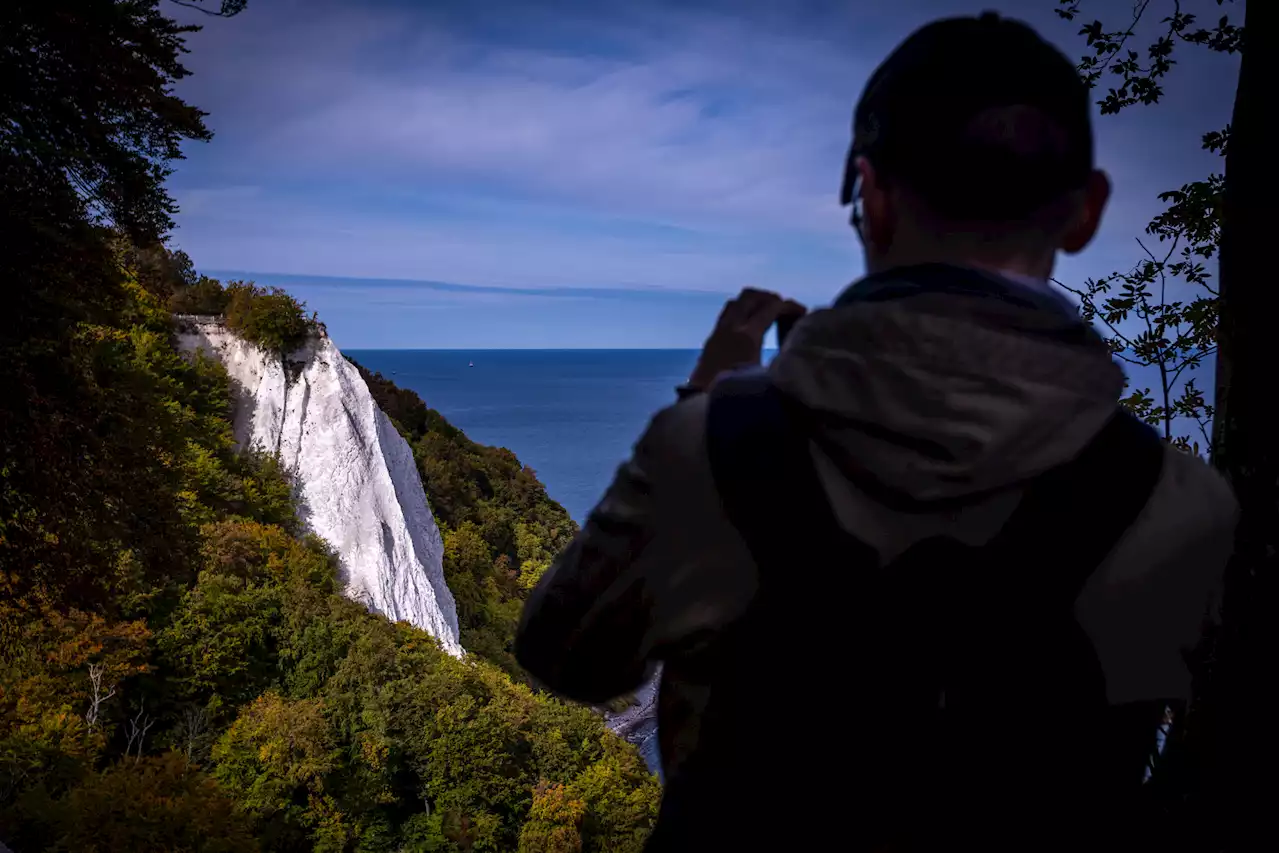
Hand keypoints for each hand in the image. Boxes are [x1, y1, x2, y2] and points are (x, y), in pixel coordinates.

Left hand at [687, 288, 805, 390]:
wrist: (703, 404)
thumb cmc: (737, 395)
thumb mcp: (767, 379)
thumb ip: (783, 361)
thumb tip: (797, 351)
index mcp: (747, 335)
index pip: (770, 308)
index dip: (789, 306)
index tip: (802, 311)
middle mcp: (731, 327)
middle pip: (749, 297)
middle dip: (769, 297)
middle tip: (783, 307)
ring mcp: (718, 332)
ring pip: (735, 303)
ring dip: (753, 302)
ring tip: (766, 312)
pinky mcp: (711, 340)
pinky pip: (727, 315)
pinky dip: (741, 312)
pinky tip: (749, 326)